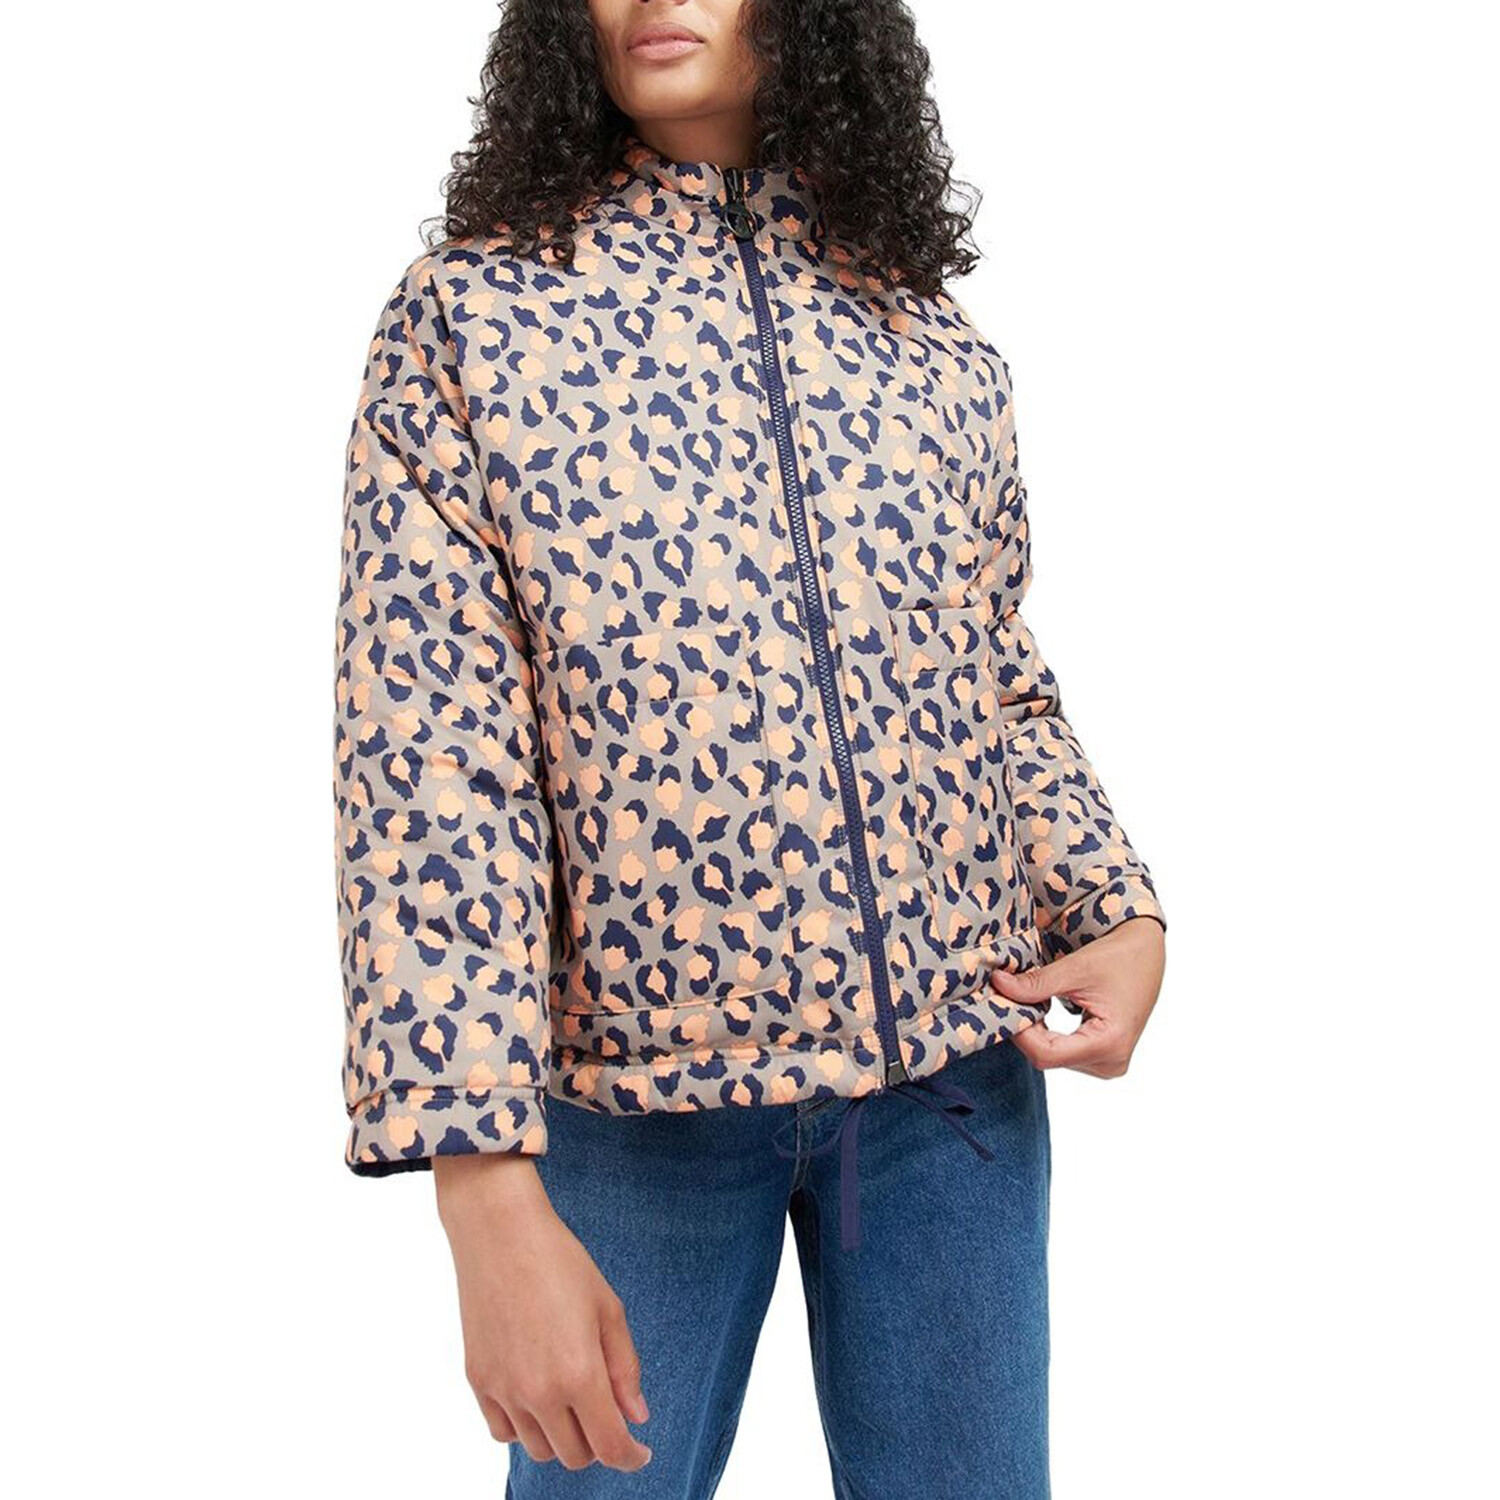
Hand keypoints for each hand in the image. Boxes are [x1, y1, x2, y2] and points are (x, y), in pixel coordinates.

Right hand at [434, 1154, 651, 1472]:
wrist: (500, 1234)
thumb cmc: (560, 1262)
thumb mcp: (608, 1309)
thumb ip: (624, 1369)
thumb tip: (635, 1417)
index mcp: (578, 1374)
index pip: (609, 1446)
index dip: (630, 1457)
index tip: (640, 1452)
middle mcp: (538, 1392)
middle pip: (574, 1455)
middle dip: (598, 1444)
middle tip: (607, 1415)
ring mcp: (503, 1390)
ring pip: (538, 1449)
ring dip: (562, 1437)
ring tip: (572, 1400)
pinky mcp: (478, 1381)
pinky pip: (504, 1431)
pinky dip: (525, 1427)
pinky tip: (537, 1397)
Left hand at [990, 915, 1165, 1076]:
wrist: (1147, 955)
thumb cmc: (1119, 958)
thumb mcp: (1075, 968)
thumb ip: (1036, 984)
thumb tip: (998, 985)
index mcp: (1110, 1044)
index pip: (1046, 1054)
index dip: (1018, 1031)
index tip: (1003, 1003)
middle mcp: (1111, 1063)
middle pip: (1048, 1057)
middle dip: (1025, 1029)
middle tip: (1012, 997)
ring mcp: (1109, 1064)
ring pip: (1052, 1057)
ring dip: (1036, 1032)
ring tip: (1033, 1000)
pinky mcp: (1104, 1059)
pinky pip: (1063, 1053)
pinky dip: (1048, 1034)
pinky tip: (1044, 1010)